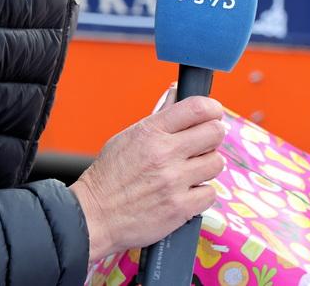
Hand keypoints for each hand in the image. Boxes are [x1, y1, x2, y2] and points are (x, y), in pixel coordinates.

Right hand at [70, 96, 225, 262]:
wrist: (93, 217)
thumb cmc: (109, 177)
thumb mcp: (128, 137)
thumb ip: (158, 117)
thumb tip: (176, 92)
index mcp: (151, 132)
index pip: (197, 108)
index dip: (212, 109)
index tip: (213, 114)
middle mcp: (165, 153)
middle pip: (215, 133)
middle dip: (212, 137)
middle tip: (202, 145)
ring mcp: (174, 181)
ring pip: (216, 163)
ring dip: (207, 166)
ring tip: (190, 171)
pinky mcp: (179, 208)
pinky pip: (210, 193)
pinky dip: (201, 194)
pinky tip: (185, 192)